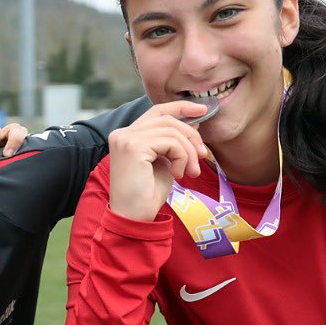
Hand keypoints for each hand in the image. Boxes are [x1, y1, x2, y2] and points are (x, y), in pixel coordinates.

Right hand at [105, 102, 210, 221]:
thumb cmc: (147, 194)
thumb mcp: (165, 162)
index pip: (157, 111)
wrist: (134, 217)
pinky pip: (170, 142)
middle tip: (202, 156)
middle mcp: (123, 133)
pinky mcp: (133, 147)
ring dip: (188, 151)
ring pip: (172, 130)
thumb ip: (174, 142)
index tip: (203, 110)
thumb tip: (194, 122)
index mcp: (127, 135)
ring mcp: (126, 139)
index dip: (181, 107)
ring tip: (191, 172)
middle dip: (191, 136)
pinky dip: (182, 157)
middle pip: (167, 120)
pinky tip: (178, 174)